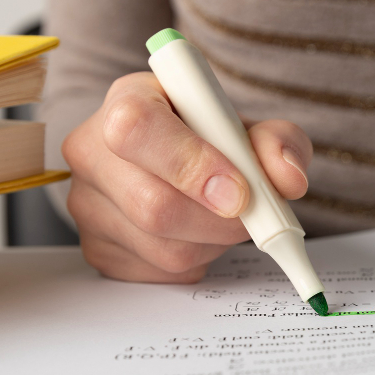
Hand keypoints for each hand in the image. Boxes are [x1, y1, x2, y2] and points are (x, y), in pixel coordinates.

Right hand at [62, 72, 312, 281]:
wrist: (177, 162)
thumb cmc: (210, 139)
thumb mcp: (249, 128)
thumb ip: (278, 142)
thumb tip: (288, 179)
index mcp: (126, 101)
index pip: (138, 129)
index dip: (192, 165)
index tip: (240, 191)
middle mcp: (91, 151)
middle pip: (152, 205)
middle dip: (220, 221)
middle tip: (252, 215)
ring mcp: (86, 205)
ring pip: (163, 248)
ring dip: (213, 243)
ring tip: (223, 218)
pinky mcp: (97, 250)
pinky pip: (160, 273)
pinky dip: (197, 261)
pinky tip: (199, 234)